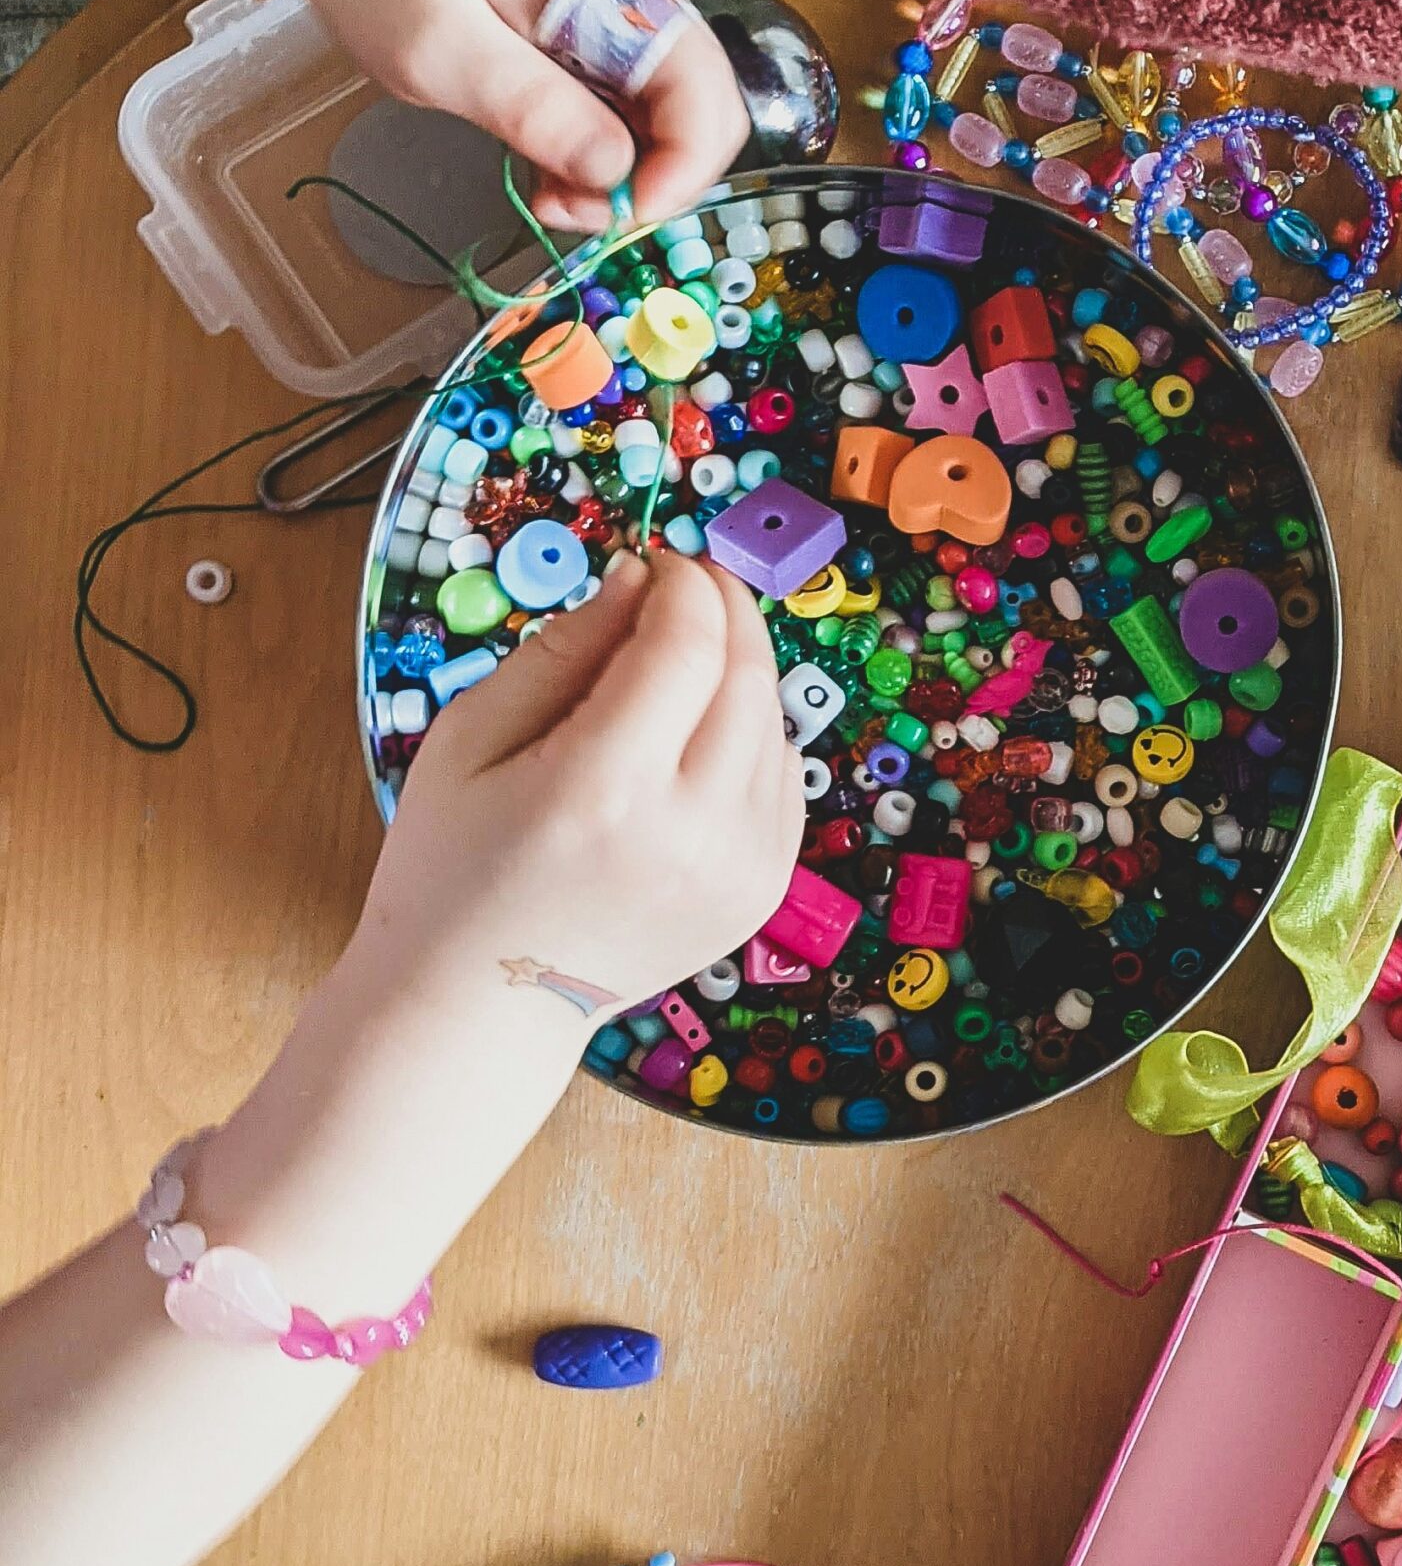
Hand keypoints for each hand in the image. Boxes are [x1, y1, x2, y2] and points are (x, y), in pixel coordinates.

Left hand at [252, 0, 745, 227]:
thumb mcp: (436, 42)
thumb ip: (530, 106)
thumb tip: (613, 174)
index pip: (703, 91)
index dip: (680, 171)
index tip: (615, 218)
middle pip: (700, 111)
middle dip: (653, 182)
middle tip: (571, 212)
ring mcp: (609, 22)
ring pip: (664, 121)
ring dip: (622, 179)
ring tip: (548, 193)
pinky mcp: (584, 44)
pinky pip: (621, 113)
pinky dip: (595, 158)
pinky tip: (545, 168)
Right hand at [351, 553, 805, 1045]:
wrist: (486, 1001)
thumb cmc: (454, 866)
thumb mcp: (472, 739)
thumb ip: (562, 651)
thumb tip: (639, 580)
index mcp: (606, 786)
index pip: (689, 644)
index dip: (684, 584)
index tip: (658, 564)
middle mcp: (691, 832)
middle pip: (748, 677)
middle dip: (725, 610)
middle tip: (689, 587)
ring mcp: (741, 871)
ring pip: (776, 726)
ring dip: (741, 673)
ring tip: (681, 666)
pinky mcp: (763, 894)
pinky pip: (784, 782)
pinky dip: (755, 737)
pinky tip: (701, 734)